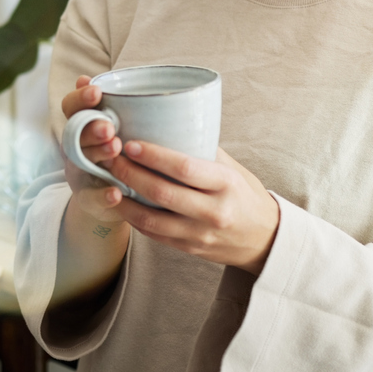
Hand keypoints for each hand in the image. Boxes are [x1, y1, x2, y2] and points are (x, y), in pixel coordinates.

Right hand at [59, 76, 126, 224]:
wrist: (110, 199)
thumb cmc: (118, 153)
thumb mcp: (116, 127)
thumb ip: (115, 105)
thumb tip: (101, 76)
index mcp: (80, 126)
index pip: (71, 108)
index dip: (80, 99)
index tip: (96, 91)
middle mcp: (75, 148)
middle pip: (76, 134)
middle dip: (91, 128)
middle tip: (109, 126)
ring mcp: (80, 174)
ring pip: (82, 162)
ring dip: (98, 154)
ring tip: (116, 148)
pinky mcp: (88, 199)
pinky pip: (92, 198)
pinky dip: (103, 196)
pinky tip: (117, 193)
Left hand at [110, 142, 280, 274]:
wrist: (265, 239)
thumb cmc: (244, 194)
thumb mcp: (231, 168)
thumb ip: (201, 149)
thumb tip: (162, 122)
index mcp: (226, 184)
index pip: (185, 168)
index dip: (154, 156)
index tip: (131, 144)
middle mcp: (214, 211)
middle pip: (162, 193)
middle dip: (130, 174)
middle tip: (110, 158)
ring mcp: (200, 234)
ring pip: (151, 219)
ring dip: (123, 200)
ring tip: (107, 181)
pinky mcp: (189, 249)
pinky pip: (154, 234)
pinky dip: (133, 217)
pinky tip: (120, 202)